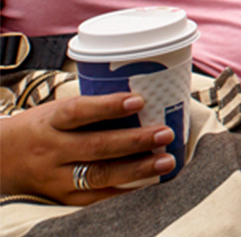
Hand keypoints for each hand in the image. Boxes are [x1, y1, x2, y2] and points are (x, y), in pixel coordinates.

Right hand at [0, 93, 175, 204]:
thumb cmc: (40, 128)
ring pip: (99, 175)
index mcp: (50, 122)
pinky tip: (151, 182)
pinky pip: (98, 197)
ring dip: (137, 169)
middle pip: (95, 146)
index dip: (108, 106)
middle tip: (165, 133)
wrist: (0, 160)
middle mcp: (51, 150)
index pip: (78, 112)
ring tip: (166, 161)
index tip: (138, 100)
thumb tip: (143, 98)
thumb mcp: (55, 112)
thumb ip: (90, 109)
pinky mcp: (63, 198)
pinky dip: (126, 190)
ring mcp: (56, 178)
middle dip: (134, 141)